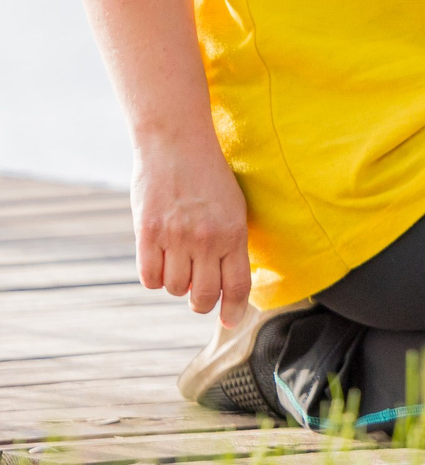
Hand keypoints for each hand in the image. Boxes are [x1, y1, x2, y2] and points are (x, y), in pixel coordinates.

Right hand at [132, 127, 252, 325]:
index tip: (229, 321)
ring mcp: (175, 237)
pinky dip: (153, 277)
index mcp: (234, 232)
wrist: (177, 143)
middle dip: (201, 304)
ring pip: (174, 289)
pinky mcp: (147, 234)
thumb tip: (230, 283)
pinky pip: (148, 277)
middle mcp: (206, 239)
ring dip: (176, 284)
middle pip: (203, 297)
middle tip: (198, 296)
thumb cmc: (209, 176)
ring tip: (179, 262)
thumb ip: (231, 242)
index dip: (234, 309)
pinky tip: (159, 261)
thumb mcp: (233, 207)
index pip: (237, 286)